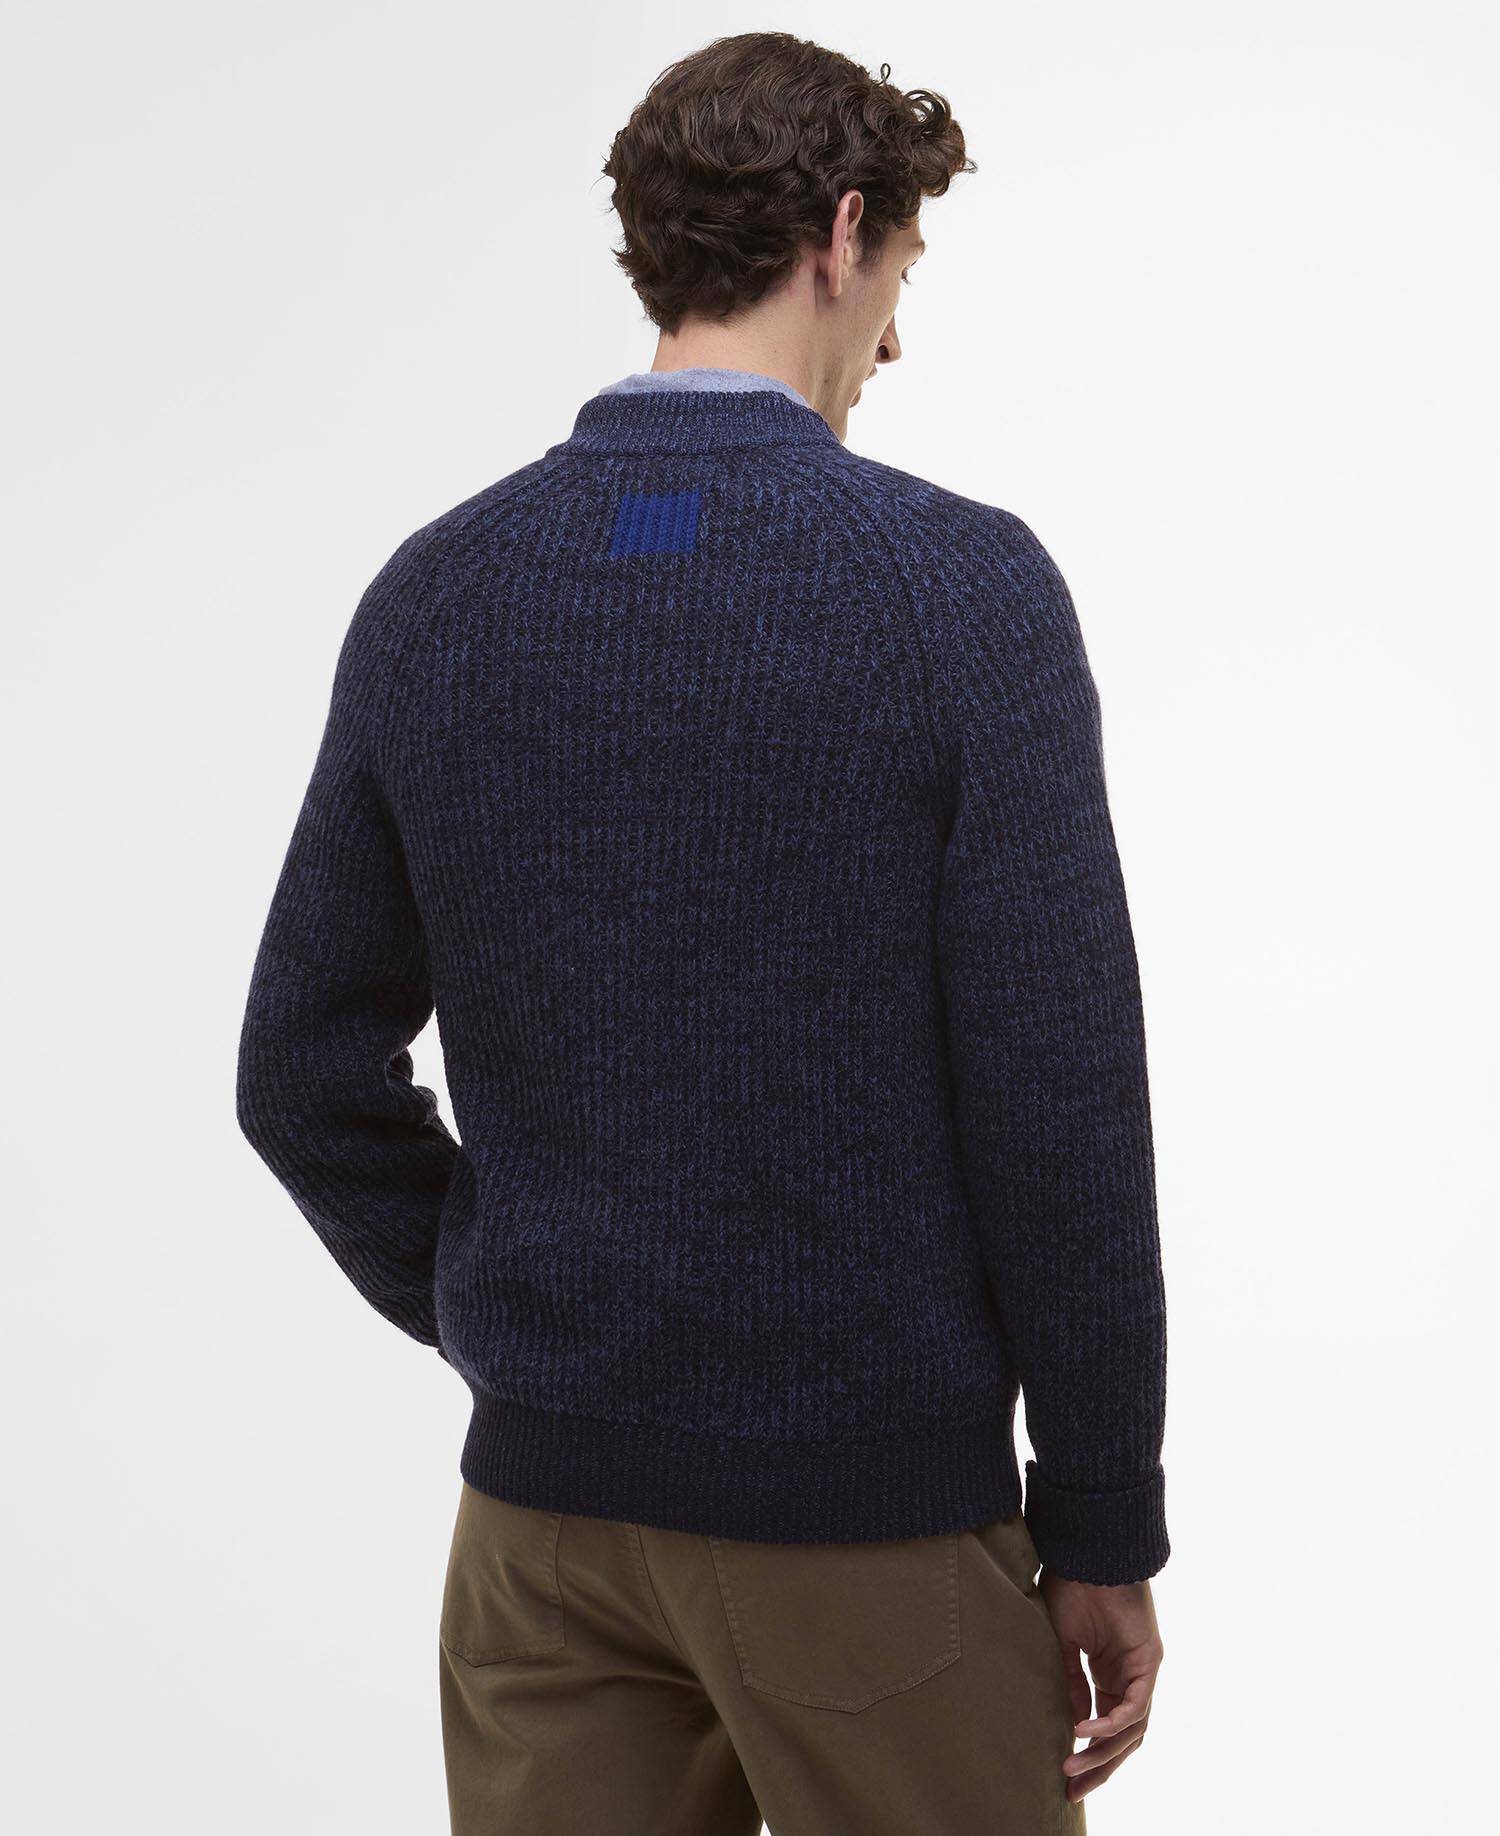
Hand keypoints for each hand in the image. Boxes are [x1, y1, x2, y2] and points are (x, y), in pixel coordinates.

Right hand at [1038, 1571, 1162, 1803]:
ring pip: (1132, 1731)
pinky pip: (1134, 1706)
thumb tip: (1073, 1723)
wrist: (1086, 1554)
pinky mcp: (1148, 1662)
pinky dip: (1111, 1723)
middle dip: (1098, 1767)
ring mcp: (1141, 1671)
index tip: (1061, 1775)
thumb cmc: (1071, 1587)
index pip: (1104, 1727)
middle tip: (1072, 1790)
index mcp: (1109, 1674)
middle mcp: (1129, 1678)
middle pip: (1123, 1739)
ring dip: (1103, 1753)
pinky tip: (1083, 1729)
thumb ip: (1070, 1682)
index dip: (1086, 1754)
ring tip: (1072, 1767)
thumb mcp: (1062, 1643)